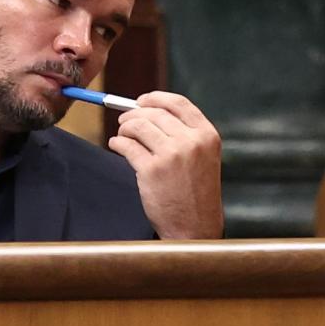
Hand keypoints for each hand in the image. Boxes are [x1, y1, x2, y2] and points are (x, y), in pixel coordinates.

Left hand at [107, 91, 223, 238]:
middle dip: (133, 114)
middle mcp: (191, 142)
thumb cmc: (196, 193)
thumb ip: (184, 133)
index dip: (155, 98)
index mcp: (207, 135)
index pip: (178, 103)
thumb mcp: (203, 157)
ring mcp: (171, 155)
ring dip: (124, 129)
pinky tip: (117, 146)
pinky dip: (117, 143)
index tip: (141, 101)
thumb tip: (149, 111)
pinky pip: (126, 146)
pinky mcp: (151, 170)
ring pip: (137, 126)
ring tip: (122, 136)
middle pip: (154, 112)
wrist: (195, 227)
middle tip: (124, 122)